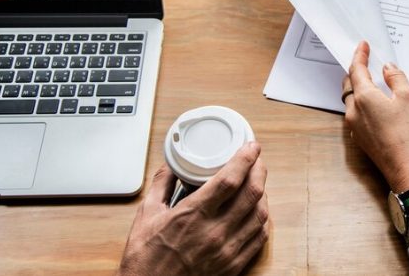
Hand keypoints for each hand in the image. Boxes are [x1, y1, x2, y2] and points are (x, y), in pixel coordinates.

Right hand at [118, 142, 269, 275]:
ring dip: (263, 194)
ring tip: (256, 182)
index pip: (230, 179)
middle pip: (252, 193)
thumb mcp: (146, 215)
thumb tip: (171, 164)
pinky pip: (259, 238)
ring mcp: (227, 251)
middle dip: (259, 170)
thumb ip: (161, 185)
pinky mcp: (233, 266)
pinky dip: (262, 220)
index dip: (246, 158)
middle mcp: (215, 232)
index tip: (251, 146)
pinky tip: (256, 211)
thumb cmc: (145, 258)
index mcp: (193, 215)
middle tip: (256, 159)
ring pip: (260, 215)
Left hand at [342, 41, 408, 192]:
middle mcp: (354, 112)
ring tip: (373, 82)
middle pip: (349, 85)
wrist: (406, 167)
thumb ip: (396, 78)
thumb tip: (388, 68)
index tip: (363, 46)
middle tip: (365, 62)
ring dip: (358, 88)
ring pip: (351, 101)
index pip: (356, 70)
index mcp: (364, 98)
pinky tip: (376, 105)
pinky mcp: (360, 138)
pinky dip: (362, 104)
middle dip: (356, 71)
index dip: (360, 55)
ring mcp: (354, 127)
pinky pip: (356, 114)